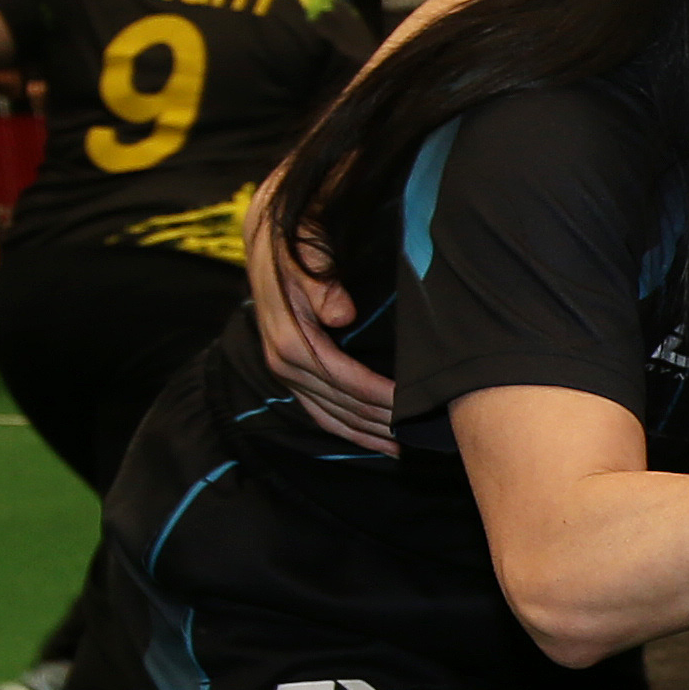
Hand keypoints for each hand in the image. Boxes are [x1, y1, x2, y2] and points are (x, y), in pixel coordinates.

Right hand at [243, 187, 394, 452]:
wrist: (269, 243)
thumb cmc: (298, 249)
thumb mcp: (308, 256)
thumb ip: (323, 286)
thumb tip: (341, 316)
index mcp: (292, 342)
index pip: (345, 381)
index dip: (380, 396)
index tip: (413, 404)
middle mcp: (285, 363)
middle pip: (340, 405)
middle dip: (380, 422)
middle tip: (419, 433)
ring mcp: (285, 372)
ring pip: (330, 416)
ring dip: (367, 433)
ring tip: (402, 446)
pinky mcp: (290, 374)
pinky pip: (319, 412)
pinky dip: (348, 430)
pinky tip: (376, 440)